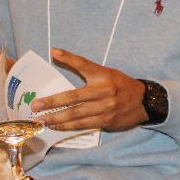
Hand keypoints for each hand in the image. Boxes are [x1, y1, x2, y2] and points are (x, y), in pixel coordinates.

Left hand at [29, 48, 148, 130]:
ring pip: (76, 115)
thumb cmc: (120, 84)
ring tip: (42, 120)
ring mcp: (105, 108)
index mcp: (104, 76)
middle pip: (74, 98)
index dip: (69, 58)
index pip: (84, 64)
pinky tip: (56, 126)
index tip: (53, 53)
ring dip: (57, 118)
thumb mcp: (106, 73)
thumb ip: (85, 69)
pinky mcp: (106, 121)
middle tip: (36, 105)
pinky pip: (83, 125)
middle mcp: (104, 92)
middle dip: (53, 102)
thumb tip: (58, 56)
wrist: (143, 102)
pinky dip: (67, 126)